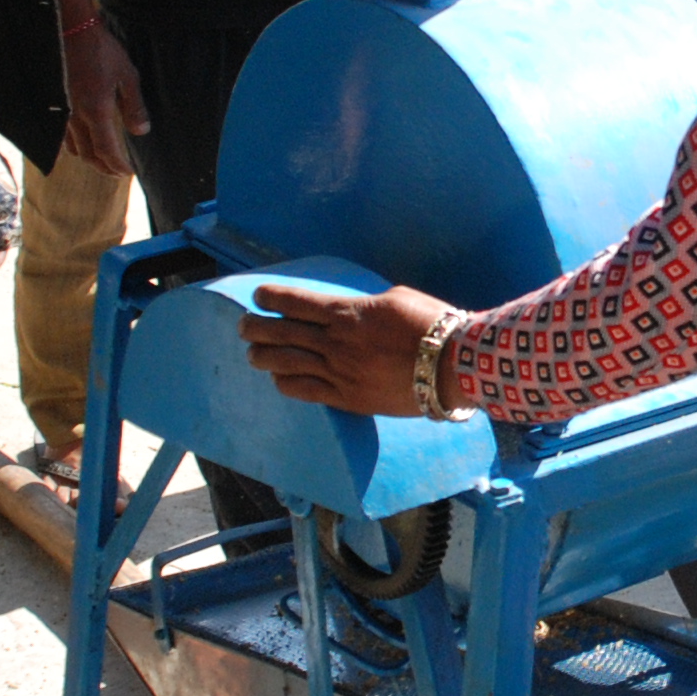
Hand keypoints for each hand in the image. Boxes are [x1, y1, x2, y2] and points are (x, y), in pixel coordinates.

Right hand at [61, 16, 149, 180]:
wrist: (72, 31)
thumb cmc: (102, 51)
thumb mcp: (127, 76)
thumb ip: (134, 106)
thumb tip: (140, 131)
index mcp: (97, 112)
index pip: (107, 151)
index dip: (118, 166)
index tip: (128, 172)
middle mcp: (77, 117)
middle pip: (89, 155)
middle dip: (104, 168)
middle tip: (118, 172)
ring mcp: (64, 111)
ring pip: (74, 147)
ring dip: (90, 159)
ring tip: (103, 161)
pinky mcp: (57, 104)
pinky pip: (64, 134)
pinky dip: (76, 145)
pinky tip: (84, 142)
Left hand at [242, 282, 456, 416]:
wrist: (452, 364)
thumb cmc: (431, 323)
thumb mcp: (395, 297)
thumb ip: (365, 305)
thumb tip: (352, 310)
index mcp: (348, 312)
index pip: (297, 303)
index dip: (273, 299)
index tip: (258, 296)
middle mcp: (336, 342)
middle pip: (283, 333)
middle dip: (258, 328)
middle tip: (244, 326)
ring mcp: (340, 372)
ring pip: (288, 363)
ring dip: (265, 357)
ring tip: (252, 354)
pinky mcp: (350, 398)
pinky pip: (308, 391)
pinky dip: (288, 384)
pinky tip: (278, 380)